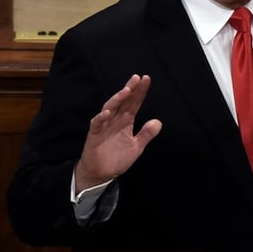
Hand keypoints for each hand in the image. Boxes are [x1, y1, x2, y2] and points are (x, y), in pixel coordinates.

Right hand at [74, 74, 161, 191]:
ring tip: (126, 91)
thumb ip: (146, 134)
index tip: (146, 79)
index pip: (134, 103)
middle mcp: (115, 120)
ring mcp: (104, 126)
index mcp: (125, 121)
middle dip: (129, 89)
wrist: (100, 173)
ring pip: (110, 108)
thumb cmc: (117, 158)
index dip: (140, 92)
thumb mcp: (136, 147)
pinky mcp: (94, 135)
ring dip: (117, 99)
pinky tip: (108, 112)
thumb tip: (158, 122)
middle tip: (137, 78)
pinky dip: (101, 117)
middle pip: (123, 101)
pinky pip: (97, 123)